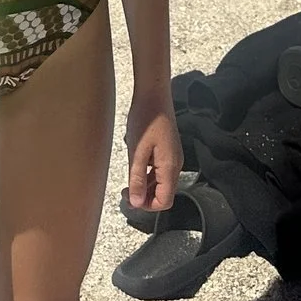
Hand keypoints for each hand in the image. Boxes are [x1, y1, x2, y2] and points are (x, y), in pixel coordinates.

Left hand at [122, 91, 180, 213]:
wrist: (154, 94)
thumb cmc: (145, 119)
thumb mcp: (136, 151)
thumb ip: (137, 179)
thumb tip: (136, 203)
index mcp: (170, 167)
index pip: (164, 201)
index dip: (147, 206)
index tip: (129, 199)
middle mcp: (175, 165)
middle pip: (164, 194)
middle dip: (145, 197)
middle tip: (125, 191)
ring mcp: (173, 158)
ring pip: (161, 184)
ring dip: (145, 187)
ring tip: (127, 180)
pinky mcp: (168, 151)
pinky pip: (159, 172)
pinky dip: (147, 176)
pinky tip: (135, 167)